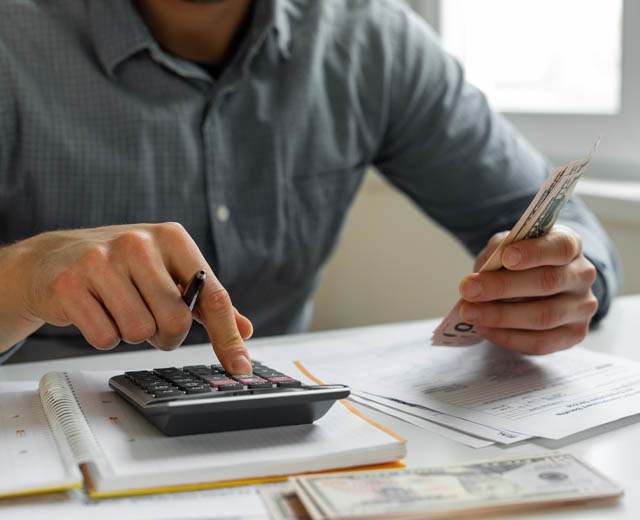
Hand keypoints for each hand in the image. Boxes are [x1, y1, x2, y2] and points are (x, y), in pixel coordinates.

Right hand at [1, 223, 252, 372]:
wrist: (53, 258)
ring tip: (119, 309)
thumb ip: (207, 301)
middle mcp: (139, 243)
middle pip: (176, 321)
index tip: (240, 367)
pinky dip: (105, 336)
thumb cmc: (121, 266)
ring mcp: (102, 261)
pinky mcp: (71, 284)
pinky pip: (105, 338)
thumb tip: (245, 329)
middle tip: (149, 318)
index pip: (212, 296)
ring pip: (140, 332)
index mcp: (173, 238)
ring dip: (133, 334)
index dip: (227, 337)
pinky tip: (96, 311)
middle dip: (165, 334)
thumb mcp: (168, 271)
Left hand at [458, 225, 597, 354]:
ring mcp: (582, 307)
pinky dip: (507, 337)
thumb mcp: (507, 247)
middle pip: (547, 282)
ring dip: (500, 316)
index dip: (534, 252)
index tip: (506, 258)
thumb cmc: (519, 262)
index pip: (560, 246)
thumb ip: (497, 251)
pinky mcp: (574, 335)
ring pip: (543, 316)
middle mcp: (582, 275)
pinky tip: (484, 328)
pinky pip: (540, 342)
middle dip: (502, 287)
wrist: (535, 285)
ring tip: (469, 312)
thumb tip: (481, 275)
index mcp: (569, 244)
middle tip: (468, 289)